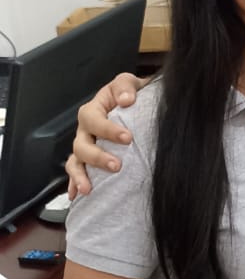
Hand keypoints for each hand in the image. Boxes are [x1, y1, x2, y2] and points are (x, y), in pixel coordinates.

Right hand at [65, 72, 143, 195]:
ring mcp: (85, 146)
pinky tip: (76, 194)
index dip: (108, 130)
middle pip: (82, 145)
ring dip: (80, 175)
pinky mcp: (88, 160)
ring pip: (76, 161)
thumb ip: (125, 87)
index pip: (94, 119)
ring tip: (89, 188)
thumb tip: (126, 99)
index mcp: (94, 110)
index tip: (127, 138)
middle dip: (97, 157)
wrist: (136, 105)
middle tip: (116, 166)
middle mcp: (86, 130)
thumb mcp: (129, 83)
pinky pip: (76, 172)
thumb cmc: (130, 95)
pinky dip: (74, 183)